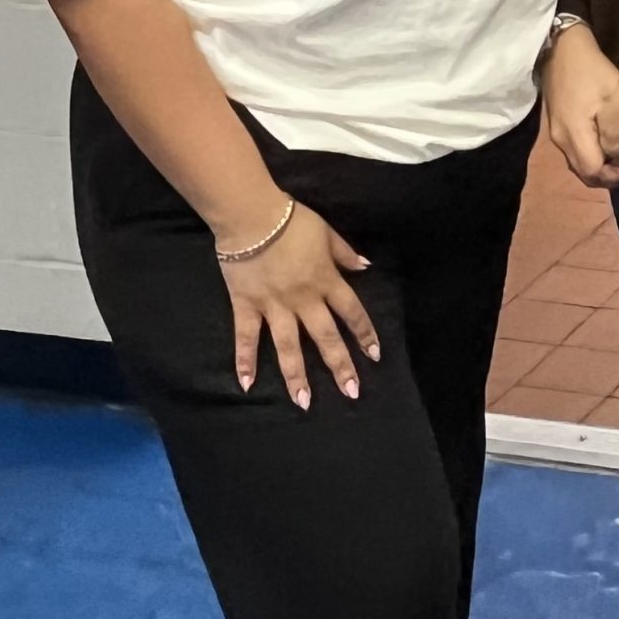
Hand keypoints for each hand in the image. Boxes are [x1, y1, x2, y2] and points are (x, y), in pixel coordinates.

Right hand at [217, 201, 379, 409]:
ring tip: (304, 402)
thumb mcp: (327, 232)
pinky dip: (244, 360)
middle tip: (351, 392)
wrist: (251, 215)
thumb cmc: (292, 220)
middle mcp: (303, 299)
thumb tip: (365, 267)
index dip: (364, 333)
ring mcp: (274, 306)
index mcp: (325, 280)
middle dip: (340, 366)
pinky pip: (247, 337)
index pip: (351, 312)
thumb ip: (345, 253)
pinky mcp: (246, 306)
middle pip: (325, 337)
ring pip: (288, 346)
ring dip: (296, 375)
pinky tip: (246, 384)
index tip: (374, 355)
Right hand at [544, 26, 618, 187]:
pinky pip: (574, 154)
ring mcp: (557, 136)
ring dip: (599, 167)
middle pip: (584, 175)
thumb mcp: (613, 93)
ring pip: (578, 166)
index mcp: (574, 131)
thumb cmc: (590, 69)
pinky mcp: (557, 131)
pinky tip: (607, 145)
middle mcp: (561, 140)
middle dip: (608, 176)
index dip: (614, 174)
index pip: (593, 170)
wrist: (561, 51)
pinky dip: (591, 156)